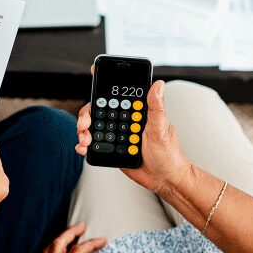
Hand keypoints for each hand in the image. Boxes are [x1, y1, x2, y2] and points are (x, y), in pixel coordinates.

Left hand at [40, 222, 105, 252]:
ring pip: (49, 248)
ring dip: (60, 238)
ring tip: (68, 234)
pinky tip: (55, 251)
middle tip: (81, 226)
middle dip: (71, 231)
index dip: (92, 243)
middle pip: (59, 243)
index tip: (102, 240)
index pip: (79, 251)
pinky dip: (50, 248)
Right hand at [75, 75, 191, 193]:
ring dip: (84, 130)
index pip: (118, 94)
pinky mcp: (110, 149)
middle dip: (87, 114)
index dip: (105, 83)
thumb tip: (158, 85)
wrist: (163, 179)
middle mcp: (124, 120)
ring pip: (93, 126)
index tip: (95, 73)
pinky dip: (84, 144)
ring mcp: (115, 134)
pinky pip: (93, 143)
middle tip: (86, 123)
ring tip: (85, 140)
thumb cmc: (168, 153)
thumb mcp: (162, 129)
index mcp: (136, 111)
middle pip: (99, 110)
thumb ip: (157, 108)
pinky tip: (83, 147)